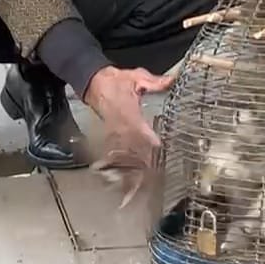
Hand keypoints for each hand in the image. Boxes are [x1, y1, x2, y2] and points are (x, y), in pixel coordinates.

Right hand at [85, 66, 173, 204]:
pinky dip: (121, 166)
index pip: (141, 129)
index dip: (149, 141)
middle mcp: (121, 126)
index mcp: (129, 112)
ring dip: (131, 169)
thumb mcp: (136, 77)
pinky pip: (116, 153)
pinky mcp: (109, 135)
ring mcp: (113, 132)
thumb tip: (172, 80)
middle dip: (143, 162)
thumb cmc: (115, 80)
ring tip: (140, 186)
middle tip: (155, 177)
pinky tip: (126, 181)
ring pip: (124, 154)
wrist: (92, 82)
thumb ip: (154, 82)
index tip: (159, 150)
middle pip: (133, 148)